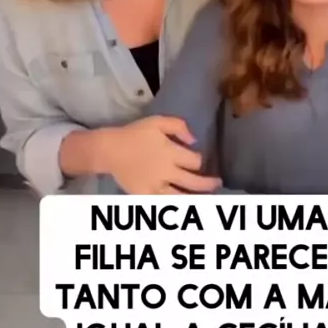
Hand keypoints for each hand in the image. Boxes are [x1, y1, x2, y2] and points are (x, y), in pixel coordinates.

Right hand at [99, 115, 220, 194]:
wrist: (110, 149)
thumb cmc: (135, 134)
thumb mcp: (158, 121)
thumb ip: (179, 126)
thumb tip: (194, 140)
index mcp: (171, 152)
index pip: (195, 161)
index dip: (200, 161)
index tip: (199, 160)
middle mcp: (167, 171)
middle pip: (194, 182)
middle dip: (208, 184)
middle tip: (217, 184)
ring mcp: (156, 186)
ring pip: (181, 197)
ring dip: (195, 198)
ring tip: (206, 200)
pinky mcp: (145, 195)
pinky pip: (163, 204)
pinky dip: (175, 206)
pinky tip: (182, 206)